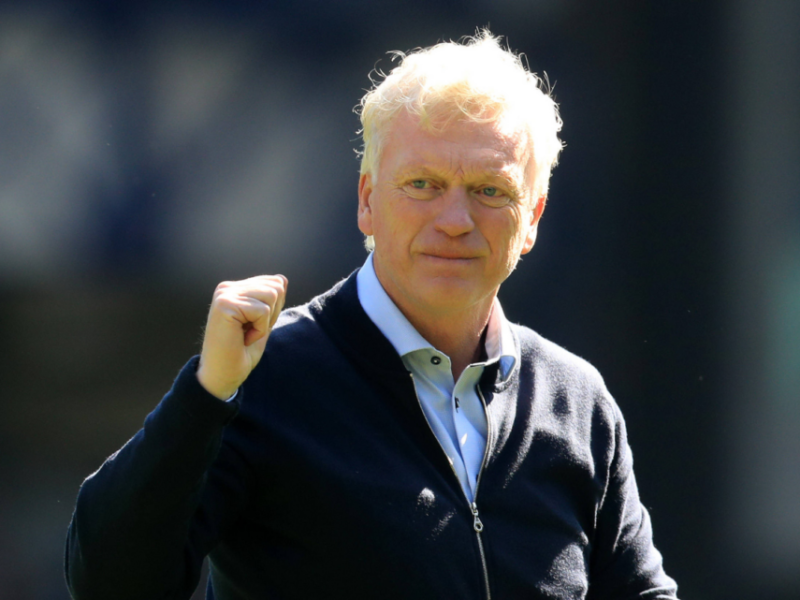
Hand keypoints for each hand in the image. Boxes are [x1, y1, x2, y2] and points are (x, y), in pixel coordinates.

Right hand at [196, 275, 287, 399]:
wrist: (222, 376)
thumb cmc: (241, 353)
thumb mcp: (263, 323)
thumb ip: (271, 301)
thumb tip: (283, 278)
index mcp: (235, 289)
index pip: (275, 282)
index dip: (274, 310)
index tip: (253, 327)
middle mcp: (227, 288)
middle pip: (276, 287)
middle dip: (271, 314)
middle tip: (249, 332)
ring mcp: (224, 294)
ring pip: (272, 295)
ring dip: (265, 322)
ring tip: (245, 334)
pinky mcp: (225, 304)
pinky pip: (262, 311)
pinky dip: (259, 330)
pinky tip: (242, 339)